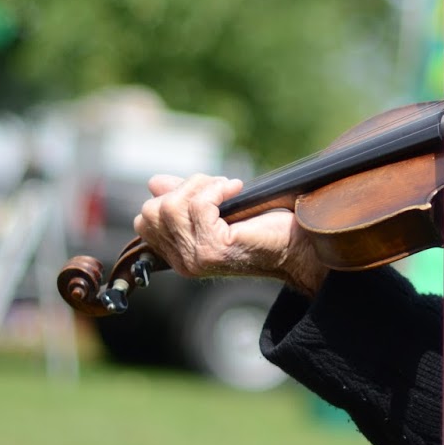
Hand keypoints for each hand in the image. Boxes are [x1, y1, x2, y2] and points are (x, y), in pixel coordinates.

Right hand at [133, 173, 327, 293]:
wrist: (298, 244)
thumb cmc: (263, 227)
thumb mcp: (216, 209)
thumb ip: (184, 199)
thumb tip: (155, 182)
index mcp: (179, 255)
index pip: (145, 221)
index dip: (169, 196)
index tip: (204, 192)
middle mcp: (183, 262)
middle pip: (152, 211)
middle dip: (184, 188)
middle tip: (217, 189)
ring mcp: (196, 257)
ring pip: (172, 206)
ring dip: (202, 186)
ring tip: (227, 189)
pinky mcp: (214, 248)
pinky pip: (198, 205)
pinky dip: (217, 188)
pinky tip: (235, 190)